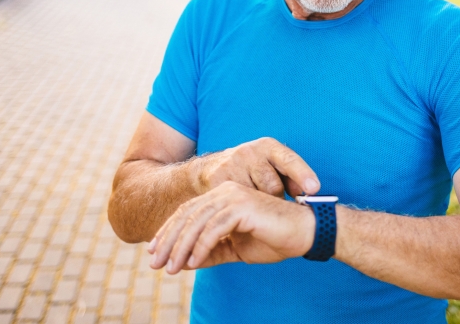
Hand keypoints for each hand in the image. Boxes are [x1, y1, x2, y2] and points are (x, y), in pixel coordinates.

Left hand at [148, 181, 314, 273]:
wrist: (304, 234)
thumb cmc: (273, 239)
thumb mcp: (236, 249)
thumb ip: (212, 252)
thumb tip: (185, 263)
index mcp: (222, 196)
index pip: (187, 212)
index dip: (168, 232)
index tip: (155, 252)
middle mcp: (225, 192)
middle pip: (187, 215)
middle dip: (168, 241)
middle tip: (155, 264)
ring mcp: (234, 197)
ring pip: (197, 222)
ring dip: (181, 247)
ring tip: (171, 268)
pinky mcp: (243, 207)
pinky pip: (214, 229)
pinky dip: (201, 247)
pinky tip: (193, 263)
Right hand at [192, 137, 319, 197]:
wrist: (210, 169)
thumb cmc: (252, 171)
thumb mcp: (272, 166)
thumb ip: (290, 178)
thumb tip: (306, 192)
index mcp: (268, 146)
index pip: (288, 160)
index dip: (302, 174)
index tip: (314, 188)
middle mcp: (249, 152)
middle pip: (272, 185)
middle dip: (275, 199)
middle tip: (271, 201)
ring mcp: (231, 165)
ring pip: (255, 197)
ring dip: (258, 206)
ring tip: (254, 202)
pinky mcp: (217, 180)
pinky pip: (237, 204)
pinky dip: (242, 210)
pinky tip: (241, 207)